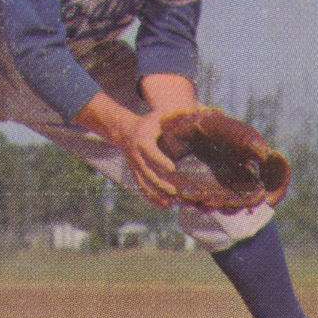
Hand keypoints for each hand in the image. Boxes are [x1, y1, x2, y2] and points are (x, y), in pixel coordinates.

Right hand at [73, 93, 179, 209]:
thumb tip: (194, 111)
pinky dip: (151, 198)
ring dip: (157, 194)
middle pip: (149, 173)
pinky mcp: (135, 173)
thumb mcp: (158, 115)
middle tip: (176, 192)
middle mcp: (137, 156)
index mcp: (143, 141)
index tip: (172, 168)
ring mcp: (135, 167)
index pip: (151, 153)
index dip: (160, 160)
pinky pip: (142, 188)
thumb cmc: (147, 122)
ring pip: (145, 183)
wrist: (123, 131)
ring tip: (170, 203)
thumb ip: (174, 114)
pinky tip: (163, 206)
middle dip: (161, 183)